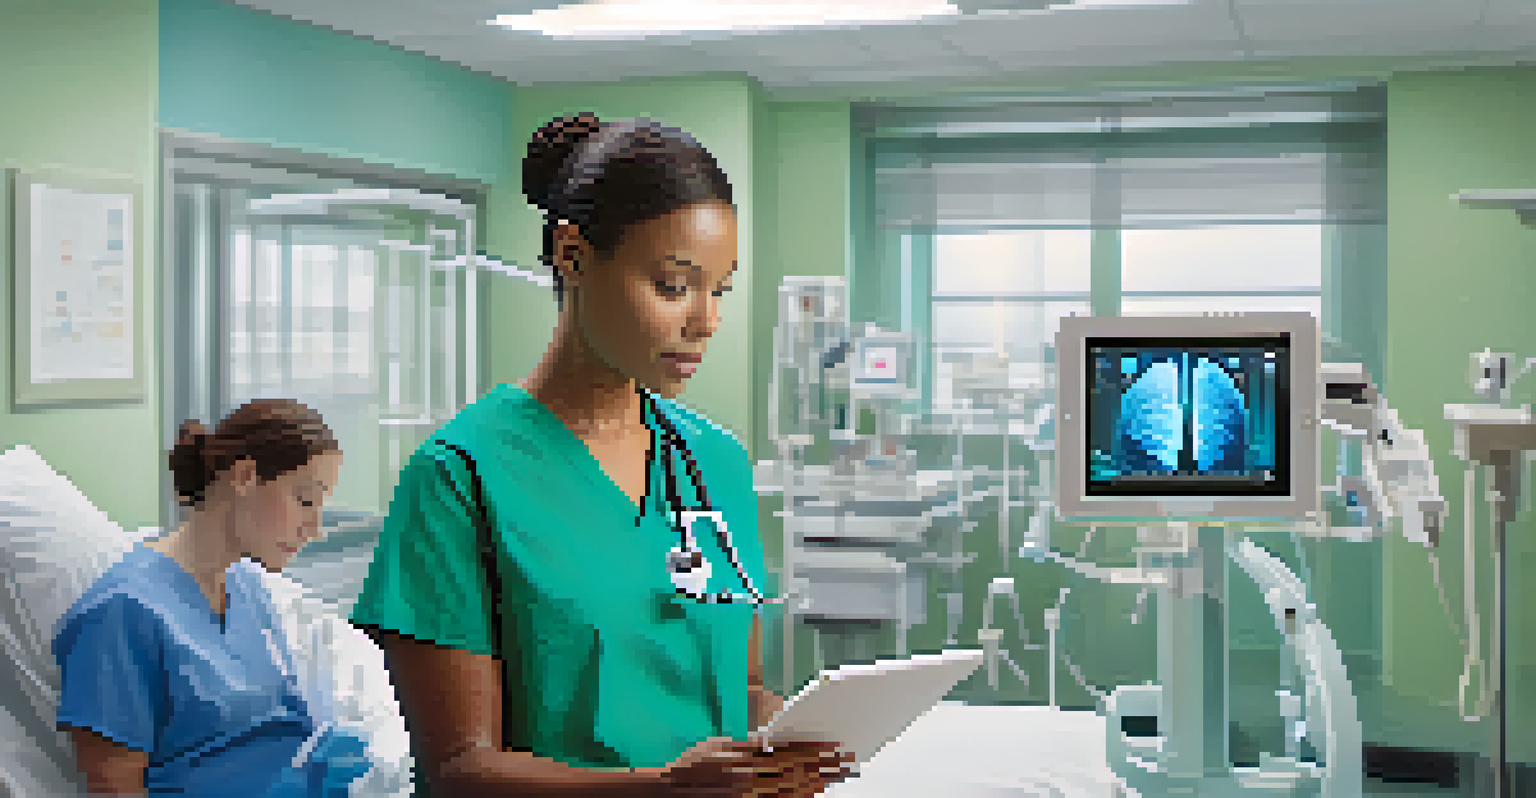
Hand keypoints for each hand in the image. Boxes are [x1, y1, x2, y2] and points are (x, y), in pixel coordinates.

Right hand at [653, 736, 854, 796]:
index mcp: (745, 762)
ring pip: (792, 793)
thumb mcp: (719, 745)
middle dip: (822, 767)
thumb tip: (775, 737)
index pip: (788, 754)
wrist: (671, 792)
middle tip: (845, 761)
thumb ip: (750, 744)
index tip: (833, 746)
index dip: (813, 750)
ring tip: (833, 777)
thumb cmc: (693, 767)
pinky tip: (809, 793)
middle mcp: (750, 784)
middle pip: (796, 774)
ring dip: (815, 784)